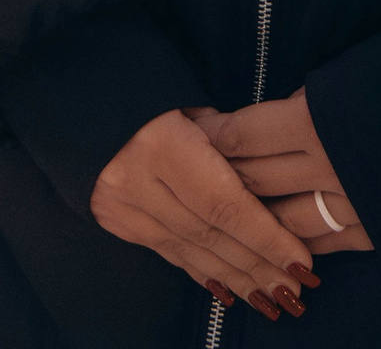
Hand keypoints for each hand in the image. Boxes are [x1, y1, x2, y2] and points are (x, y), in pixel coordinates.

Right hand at [91, 108, 317, 318]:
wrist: (79, 88)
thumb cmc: (150, 80)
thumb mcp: (192, 98)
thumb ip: (224, 140)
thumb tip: (262, 178)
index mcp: (162, 144)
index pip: (224, 203)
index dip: (265, 237)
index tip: (300, 260)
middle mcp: (138, 182)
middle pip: (208, 235)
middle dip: (256, 266)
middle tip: (295, 292)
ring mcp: (121, 205)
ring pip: (188, 249)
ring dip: (232, 278)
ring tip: (271, 299)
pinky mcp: (114, 217)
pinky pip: (165, 249)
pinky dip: (199, 269)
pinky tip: (227, 289)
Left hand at [201, 88, 372, 253]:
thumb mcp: (343, 74)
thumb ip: (300, 104)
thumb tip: (266, 123)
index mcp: (315, 122)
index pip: (241, 137)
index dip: (212, 136)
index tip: (194, 133)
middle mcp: (327, 168)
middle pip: (254, 182)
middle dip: (222, 177)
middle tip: (199, 173)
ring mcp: (352, 205)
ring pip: (281, 223)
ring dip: (256, 218)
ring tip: (237, 211)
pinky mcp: (375, 229)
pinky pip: (321, 245)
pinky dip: (296, 242)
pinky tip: (282, 236)